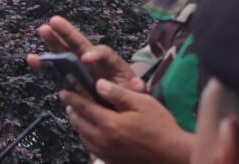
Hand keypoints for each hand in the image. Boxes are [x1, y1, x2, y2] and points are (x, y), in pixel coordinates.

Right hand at [27, 16, 142, 88]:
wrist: (123, 110)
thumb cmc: (129, 99)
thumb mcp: (137, 96)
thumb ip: (135, 91)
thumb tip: (138, 85)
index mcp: (111, 65)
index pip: (104, 54)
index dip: (96, 54)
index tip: (86, 59)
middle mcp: (94, 62)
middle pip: (81, 45)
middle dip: (68, 33)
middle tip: (53, 22)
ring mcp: (81, 69)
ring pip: (66, 52)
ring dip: (54, 42)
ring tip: (43, 30)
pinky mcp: (70, 80)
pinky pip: (56, 71)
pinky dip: (45, 65)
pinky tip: (32, 58)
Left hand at [62, 79, 191, 163]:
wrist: (174, 157)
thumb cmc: (161, 127)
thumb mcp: (142, 103)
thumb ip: (118, 93)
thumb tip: (98, 83)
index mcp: (109, 123)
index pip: (83, 107)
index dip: (72, 98)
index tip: (63, 91)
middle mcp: (103, 140)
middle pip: (79, 124)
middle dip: (73, 111)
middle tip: (70, 102)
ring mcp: (107, 153)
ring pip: (84, 137)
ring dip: (79, 125)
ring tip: (79, 116)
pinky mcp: (112, 161)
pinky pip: (93, 148)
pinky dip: (88, 138)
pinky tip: (93, 132)